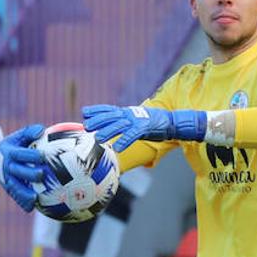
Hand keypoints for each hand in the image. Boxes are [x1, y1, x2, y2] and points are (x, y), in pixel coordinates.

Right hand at [0, 124, 46, 211]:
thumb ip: (30, 132)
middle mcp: (6, 166)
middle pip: (17, 171)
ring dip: (23, 193)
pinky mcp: (8, 187)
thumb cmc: (16, 143)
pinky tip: (31, 208)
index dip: (30, 155)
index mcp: (9, 152)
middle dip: (29, 173)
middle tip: (41, 174)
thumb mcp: (20, 135)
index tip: (42, 156)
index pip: (20, 154)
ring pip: (14, 186)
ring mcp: (5, 178)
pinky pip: (15, 195)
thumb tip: (41, 130)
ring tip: (35, 198)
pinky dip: (22, 202)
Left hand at [82, 105, 205, 151]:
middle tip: (86, 126)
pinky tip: (117, 147)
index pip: (109, 109)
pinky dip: (124, 140)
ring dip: (108, 131)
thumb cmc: (153, 124)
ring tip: (98, 138)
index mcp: (127, 112)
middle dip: (98, 120)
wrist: (172, 122)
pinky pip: (133, 134)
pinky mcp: (145, 127)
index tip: (84, 112)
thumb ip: (124, 125)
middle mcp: (130, 114)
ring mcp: (137, 120)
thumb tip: (112, 131)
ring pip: (120, 125)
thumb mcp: (135, 122)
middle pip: (111, 116)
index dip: (97, 110)